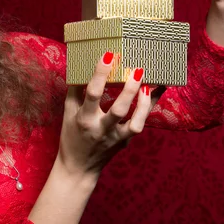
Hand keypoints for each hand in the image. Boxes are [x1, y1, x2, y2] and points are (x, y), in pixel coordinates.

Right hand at [56, 52, 154, 177]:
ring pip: (135, 124)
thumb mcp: (68, 113)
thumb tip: (80, 65)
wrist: (79, 168)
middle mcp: (102, 129)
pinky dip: (148, 107)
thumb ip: (75, 90)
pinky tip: (154, 90)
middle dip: (129, 90)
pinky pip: (140, 124)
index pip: (93, 94)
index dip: (100, 74)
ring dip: (144, 104)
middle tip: (137, 70)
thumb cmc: (71, 136)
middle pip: (118, 110)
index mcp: (84, 119)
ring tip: (149, 84)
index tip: (108, 55)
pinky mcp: (126, 142)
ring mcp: (116, 138)